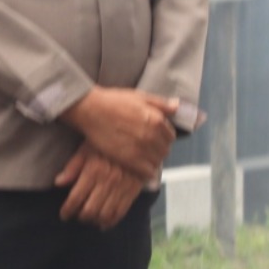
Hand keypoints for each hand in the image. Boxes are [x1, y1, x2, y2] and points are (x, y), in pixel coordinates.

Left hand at [55, 146, 145, 228]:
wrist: (139, 139)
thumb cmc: (108, 144)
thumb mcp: (87, 148)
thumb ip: (73, 166)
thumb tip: (59, 183)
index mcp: (93, 171)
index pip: (76, 198)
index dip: (67, 210)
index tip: (64, 215)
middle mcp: (107, 182)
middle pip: (90, 210)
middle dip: (81, 217)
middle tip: (77, 216)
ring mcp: (122, 188)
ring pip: (105, 214)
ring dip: (95, 221)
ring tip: (90, 219)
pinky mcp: (133, 191)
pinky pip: (122, 211)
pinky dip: (112, 221)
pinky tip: (104, 223)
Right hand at [61, 86, 177, 179]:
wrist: (91, 110)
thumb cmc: (114, 101)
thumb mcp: (141, 97)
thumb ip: (161, 104)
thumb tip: (177, 107)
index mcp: (157, 120)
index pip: (170, 136)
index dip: (164, 138)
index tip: (157, 138)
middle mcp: (152, 135)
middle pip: (165, 150)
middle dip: (159, 149)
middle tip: (149, 148)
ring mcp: (140, 148)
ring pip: (157, 161)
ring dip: (153, 160)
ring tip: (144, 157)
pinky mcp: (128, 159)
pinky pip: (146, 171)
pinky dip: (147, 171)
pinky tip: (141, 168)